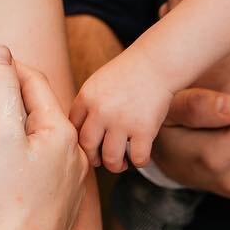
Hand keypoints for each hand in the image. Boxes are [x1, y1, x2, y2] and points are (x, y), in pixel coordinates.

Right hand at [0, 46, 87, 229]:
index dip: (6, 65)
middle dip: (15, 95)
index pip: (34, 82)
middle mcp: (75, 156)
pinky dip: (29, 156)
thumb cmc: (3, 198)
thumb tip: (0, 51)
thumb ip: (0, 88)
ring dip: (24, 127)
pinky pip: (47, 169)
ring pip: (46, 142)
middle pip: (42, 111)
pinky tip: (13, 165)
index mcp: (62, 133)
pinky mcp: (61, 209)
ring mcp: (71, 185)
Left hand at [70, 49, 172, 171]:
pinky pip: (138, 158)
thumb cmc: (127, 73)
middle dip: (94, 158)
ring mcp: (122, 121)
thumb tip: (78, 132)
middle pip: (88, 147)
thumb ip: (87, 105)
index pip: (73, 129)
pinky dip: (139, 161)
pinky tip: (140, 155)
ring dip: (115, 165)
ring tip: (121, 163)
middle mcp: (101, 111)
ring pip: (111, 158)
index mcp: (86, 98)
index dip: (80, 141)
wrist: (155, 63)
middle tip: (101, 160)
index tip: (89, 146)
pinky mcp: (144, 129)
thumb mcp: (98, 83)